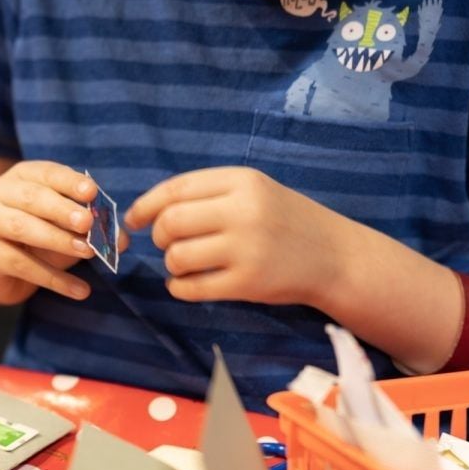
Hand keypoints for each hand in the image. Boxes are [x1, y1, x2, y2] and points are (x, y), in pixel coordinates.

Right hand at [0, 161, 114, 304]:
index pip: (47, 173)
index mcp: (21, 177)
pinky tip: (80, 289)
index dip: (69, 182)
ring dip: (58, 240)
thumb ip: (91, 228)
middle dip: (62, 210)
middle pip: (32, 198)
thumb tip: (123, 240)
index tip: (91, 192)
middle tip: (88, 223)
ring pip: (23, 228)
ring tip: (87, 253)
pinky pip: (22, 265)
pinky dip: (54, 279)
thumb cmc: (35, 237)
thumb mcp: (64, 227)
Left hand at [124, 167, 352, 307]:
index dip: (145, 206)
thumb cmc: (285, 221)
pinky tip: (187, 284)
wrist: (335, 256)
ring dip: (171, 264)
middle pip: (170, 223)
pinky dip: (178, 288)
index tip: (133, 219)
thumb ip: (208, 195)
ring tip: (184, 264)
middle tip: (169, 244)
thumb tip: (147, 210)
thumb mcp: (254, 192)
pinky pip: (190, 288)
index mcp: (243, 181)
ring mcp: (246, 249)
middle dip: (159, 236)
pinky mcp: (247, 283)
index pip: (176, 189)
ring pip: (176, 257)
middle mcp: (244, 211)